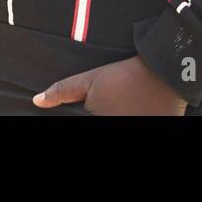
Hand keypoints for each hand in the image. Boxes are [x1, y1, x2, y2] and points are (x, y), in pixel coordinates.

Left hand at [33, 56, 186, 115]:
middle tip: (111, 104)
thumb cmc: (124, 76)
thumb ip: (63, 91)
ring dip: (116, 116)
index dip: (83, 116)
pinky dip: (131, 115)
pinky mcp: (157, 126)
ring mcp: (138, 128)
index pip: (83, 122)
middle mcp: (118, 127)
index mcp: (100, 121)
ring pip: (116, 124)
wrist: (164, 73)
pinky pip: (136, 123)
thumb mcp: (91, 80)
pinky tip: (132, 109)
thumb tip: (37, 100)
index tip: (91, 108)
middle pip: (100, 123)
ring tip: (121, 106)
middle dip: (100, 113)